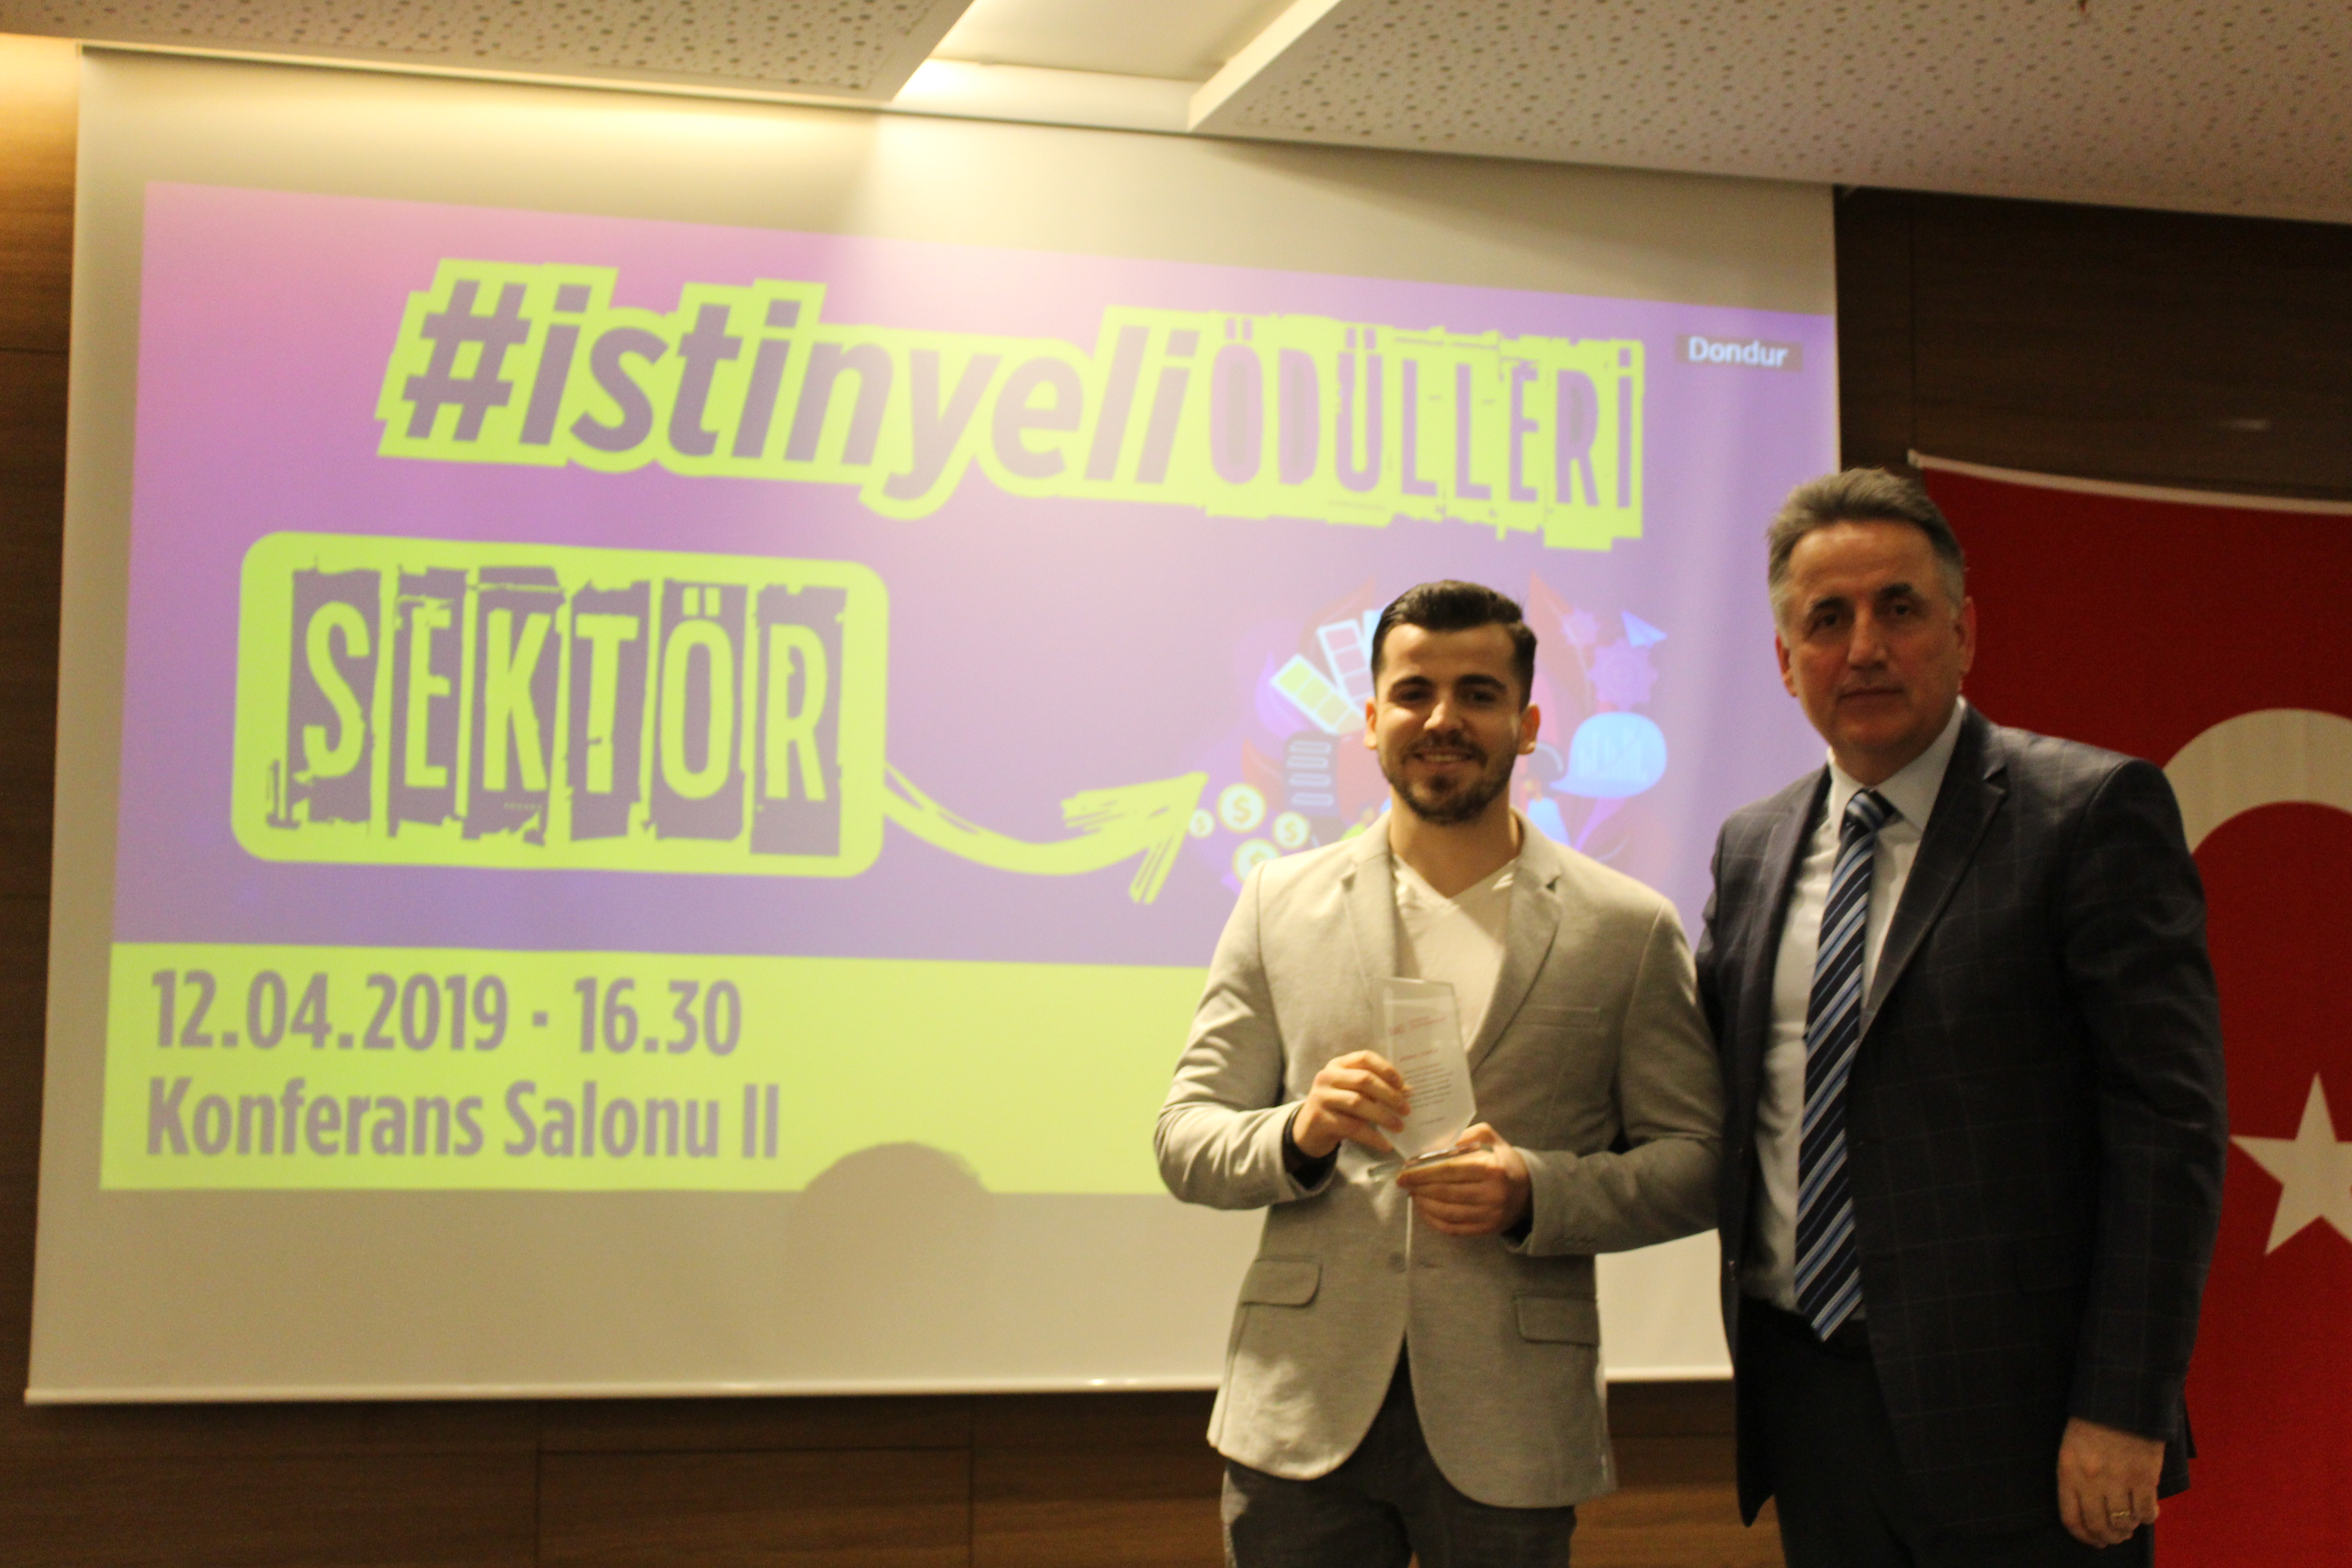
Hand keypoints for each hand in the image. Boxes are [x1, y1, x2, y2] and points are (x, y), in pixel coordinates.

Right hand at [1291, 1051, 1408, 1158]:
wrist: (1308, 1129)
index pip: (1364, 1058)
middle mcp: (1327, 1077)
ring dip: (1383, 1116)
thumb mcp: (1355, 1093)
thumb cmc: (1338, 1107)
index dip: (1385, 1069)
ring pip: (1357, 1103)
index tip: (1402, 1085)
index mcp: (1338, 1065)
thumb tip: (1408, 1091)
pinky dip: (1372, 1137)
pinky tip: (1386, 1145)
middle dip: (1389, 1095)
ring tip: (1399, 1127)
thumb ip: (1378, 1089)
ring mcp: (1321, 1097)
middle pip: (1363, 1080)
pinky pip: (1351, 1127)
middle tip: (1406, 1110)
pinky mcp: (1319, 1119)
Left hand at [1394, 1123, 1530, 1235]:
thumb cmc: (1504, 1161)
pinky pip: (1454, 1228)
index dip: (1424, 1172)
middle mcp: (1492, 1194)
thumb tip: (1437, 1143)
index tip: (1405, 1172)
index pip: (1450, 1170)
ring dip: (1424, 1204)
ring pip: (1447, 1212)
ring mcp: (1490, 1214)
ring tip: (1412, 1194)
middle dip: (1419, 1187)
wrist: (1530, 1191)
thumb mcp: (1492, 1139)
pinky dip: (1435, 1221)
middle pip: (1445, 1192)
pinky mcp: (1486, 1229)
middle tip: (1403, 1183)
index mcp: (1492, 1168)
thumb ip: (1466, 1135)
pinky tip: (1424, 1210)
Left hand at [2056, 1416, 2163, 1547]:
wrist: (2120, 1398)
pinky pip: (2145, 1512)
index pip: (2071, 1518)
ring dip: (2127, 1529)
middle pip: (2098, 1525)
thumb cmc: (2092, 1421)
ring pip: (2123, 1523)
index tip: (2093, 1540)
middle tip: (2114, 1536)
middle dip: (2107, 1537)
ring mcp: (2118, 1480)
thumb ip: (2076, 1478)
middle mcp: (2091, 1480)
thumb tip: (2088, 1510)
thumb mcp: (2071, 1447)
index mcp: (2068, 1471)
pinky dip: (2147, 1518)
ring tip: (2129, 1525)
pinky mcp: (2144, 1477)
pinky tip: (2146, 1512)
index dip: (2083, 1535)